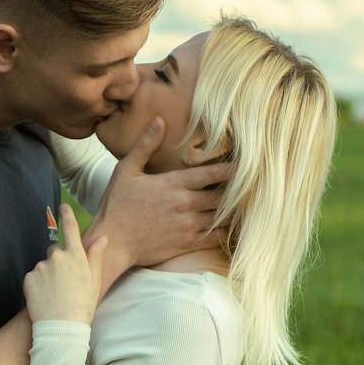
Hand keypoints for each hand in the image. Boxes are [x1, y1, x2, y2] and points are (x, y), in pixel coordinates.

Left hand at [23, 203, 106, 324]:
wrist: (62, 328)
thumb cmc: (82, 306)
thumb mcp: (94, 281)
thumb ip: (95, 257)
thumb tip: (102, 237)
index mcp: (76, 257)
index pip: (71, 229)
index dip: (66, 216)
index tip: (63, 206)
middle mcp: (57, 257)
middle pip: (54, 250)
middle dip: (57, 261)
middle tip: (64, 282)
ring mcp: (41, 267)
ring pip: (43, 266)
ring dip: (47, 275)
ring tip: (55, 294)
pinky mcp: (28, 278)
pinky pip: (33, 277)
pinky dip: (37, 285)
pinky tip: (45, 298)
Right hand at [84, 119, 230, 283]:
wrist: (112, 244)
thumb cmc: (116, 206)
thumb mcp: (126, 170)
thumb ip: (145, 146)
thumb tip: (159, 121)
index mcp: (173, 183)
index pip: (212, 173)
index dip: (232, 168)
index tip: (246, 163)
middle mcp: (185, 203)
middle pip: (223, 194)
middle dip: (237, 189)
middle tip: (251, 184)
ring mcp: (188, 225)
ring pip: (222, 215)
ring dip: (234, 209)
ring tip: (246, 203)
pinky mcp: (187, 243)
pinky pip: (216, 237)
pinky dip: (228, 231)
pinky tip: (235, 226)